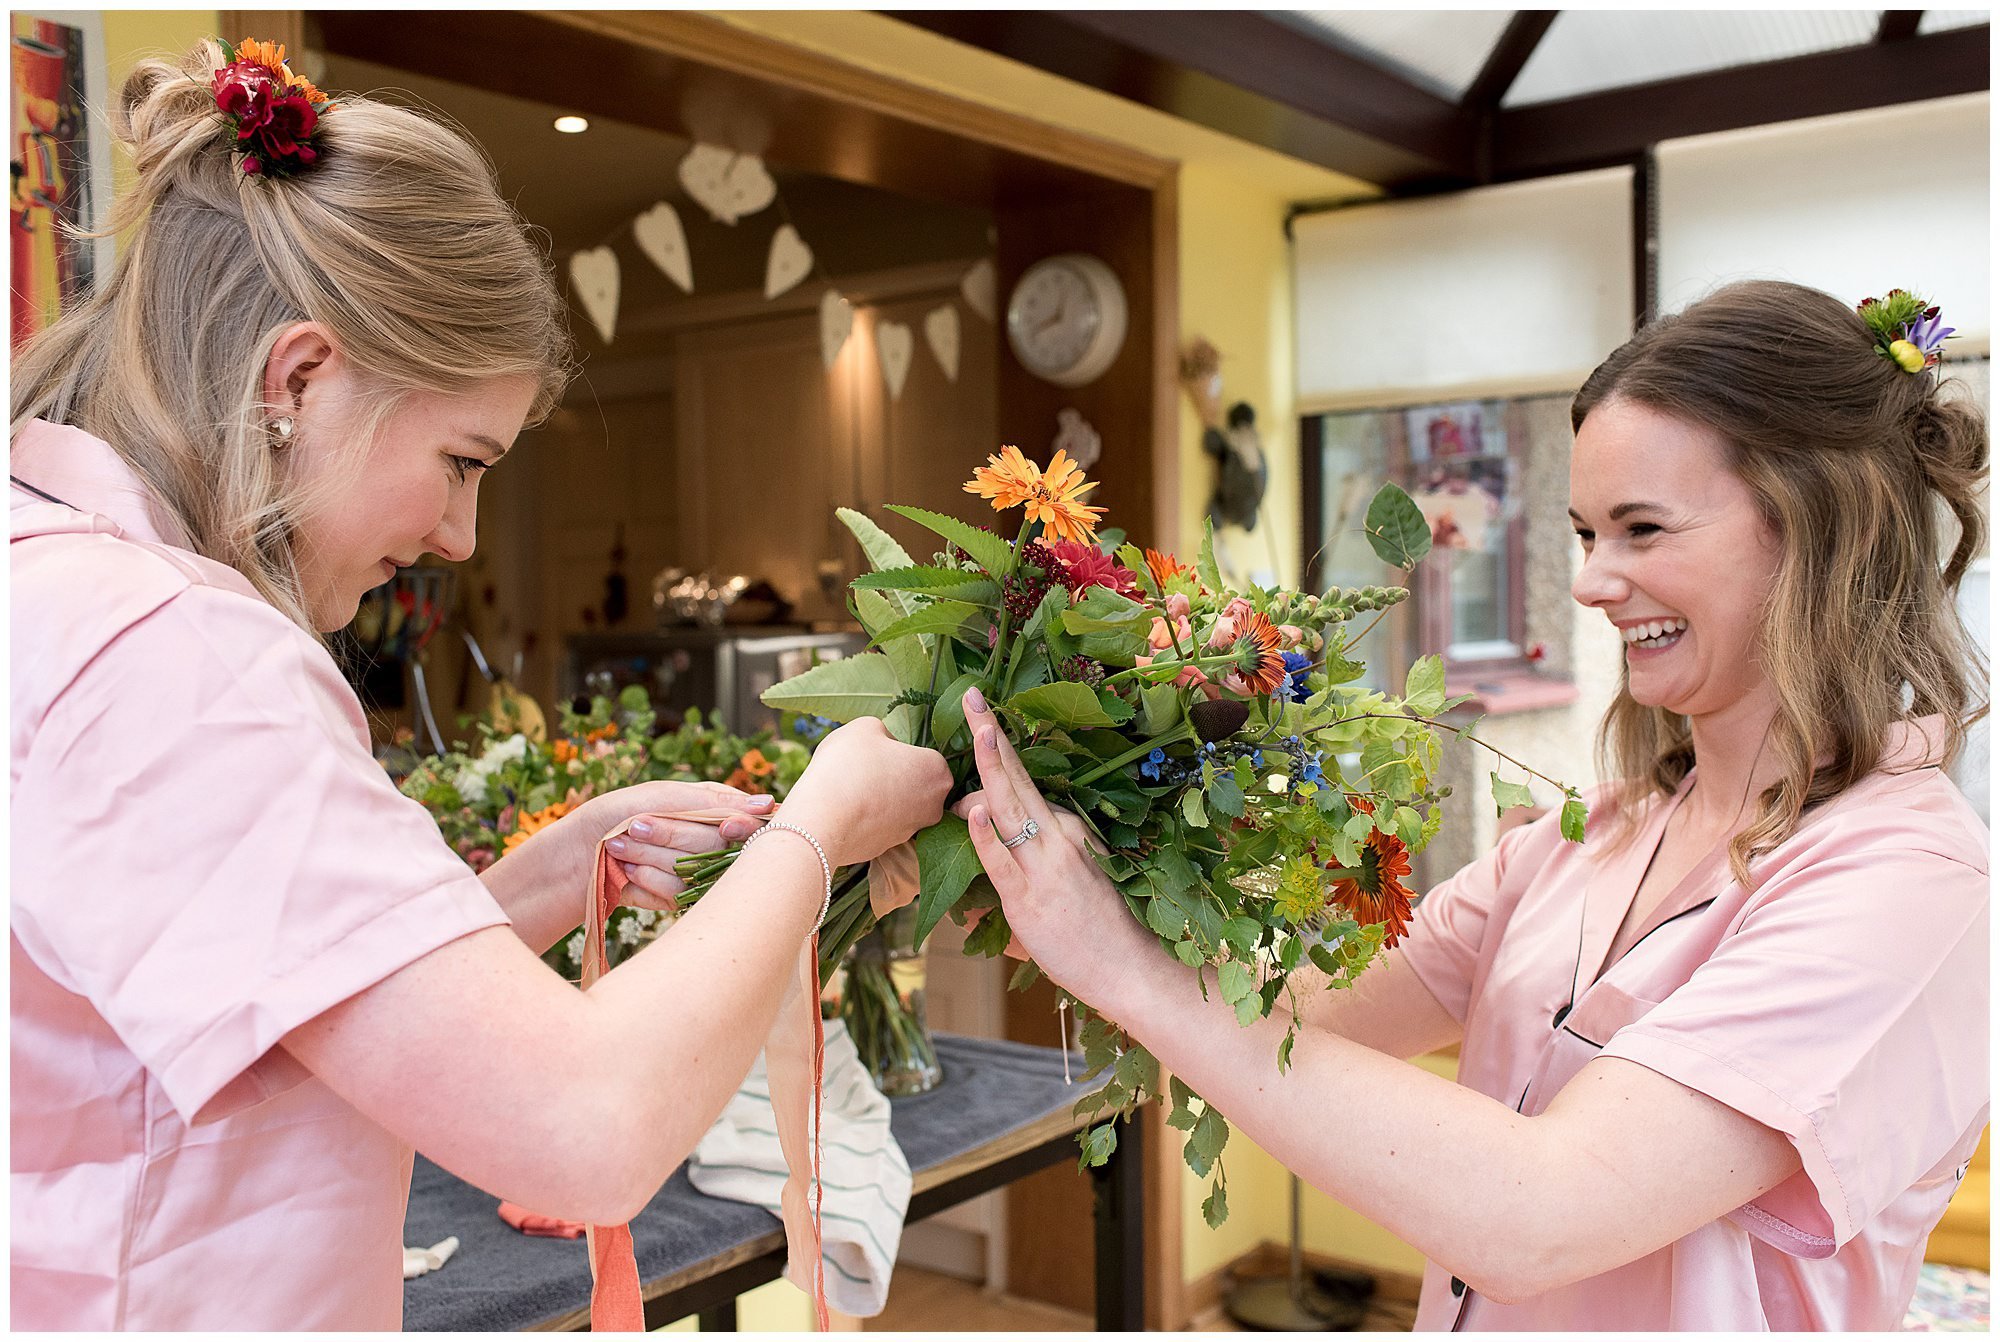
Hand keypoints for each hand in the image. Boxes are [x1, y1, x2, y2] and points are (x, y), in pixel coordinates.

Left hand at [576, 780, 774, 910]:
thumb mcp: (663, 795)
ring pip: (694, 869)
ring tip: (620, 846)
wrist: (573, 852)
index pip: (748, 821)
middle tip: (634, 824)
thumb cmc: (615, 813)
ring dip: (650, 856)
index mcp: (714, 810)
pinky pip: (676, 894)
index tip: (727, 827)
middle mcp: (710, 843)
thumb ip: (714, 802)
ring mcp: (694, 873)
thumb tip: (769, 805)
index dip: (741, 827)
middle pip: (717, 845)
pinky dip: (645, 878)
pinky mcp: (677, 900)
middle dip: (670, 834)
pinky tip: (626, 872)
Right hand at [777, 718, 951, 867]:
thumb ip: (884, 731)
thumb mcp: (865, 728)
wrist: (822, 822)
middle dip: (894, 775)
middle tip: (864, 768)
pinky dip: (868, 817)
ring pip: (898, 805)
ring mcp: (912, 830)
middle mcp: (934, 805)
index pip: (923, 754)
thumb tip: (887, 744)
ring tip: (851, 787)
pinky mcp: (889, 848)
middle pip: (915, 782)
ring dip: (881, 796)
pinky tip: (846, 809)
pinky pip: (881, 824)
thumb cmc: (847, 768)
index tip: (877, 751)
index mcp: (937, 771)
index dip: (898, 750)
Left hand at [956, 688, 1157, 1005]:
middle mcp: (1058, 838)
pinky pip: (1002, 863)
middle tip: (971, 695)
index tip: (984, 711)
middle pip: (1016, 778)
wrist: (1132, 969)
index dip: (1001, 747)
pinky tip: (972, 812)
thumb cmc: (1104, 928)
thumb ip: (1041, 852)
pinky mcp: (1029, 901)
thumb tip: (1000, 831)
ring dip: (991, 767)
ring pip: (1009, 809)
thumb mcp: (1078, 876)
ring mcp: (1043, 867)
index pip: (1025, 781)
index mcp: (1069, 830)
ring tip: (979, 728)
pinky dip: (986, 836)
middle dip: (991, 734)